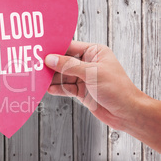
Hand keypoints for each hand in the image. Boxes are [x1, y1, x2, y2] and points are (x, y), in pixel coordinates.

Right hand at [45, 40, 160, 151]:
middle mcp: (88, 63)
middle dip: (51, 65)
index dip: (55, 49)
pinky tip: (48, 89)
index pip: (70, 47)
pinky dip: (57, 89)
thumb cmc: (117, 89)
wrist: (127, 113)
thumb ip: (69, 66)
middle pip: (63, 62)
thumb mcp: (92, 73)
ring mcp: (84, 78)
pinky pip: (65, 88)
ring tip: (39, 79)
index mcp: (94, 52)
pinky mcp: (81, 91)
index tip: (40, 51)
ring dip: (52, 79)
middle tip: (35, 66)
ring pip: (62, 76)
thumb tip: (50, 59)